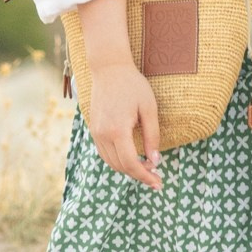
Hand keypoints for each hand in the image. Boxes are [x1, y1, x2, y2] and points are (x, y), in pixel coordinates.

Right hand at [86, 60, 162, 183]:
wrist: (109, 69)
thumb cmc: (133, 86)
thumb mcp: (149, 108)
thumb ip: (153, 135)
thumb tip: (155, 161)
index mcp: (118, 130)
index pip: (131, 163)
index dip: (145, 176)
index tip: (158, 183)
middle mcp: (103, 134)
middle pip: (120, 166)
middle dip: (139, 174)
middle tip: (156, 177)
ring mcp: (95, 132)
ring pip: (111, 162)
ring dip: (128, 169)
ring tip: (146, 168)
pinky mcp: (94, 129)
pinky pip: (105, 153)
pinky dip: (118, 160)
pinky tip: (132, 158)